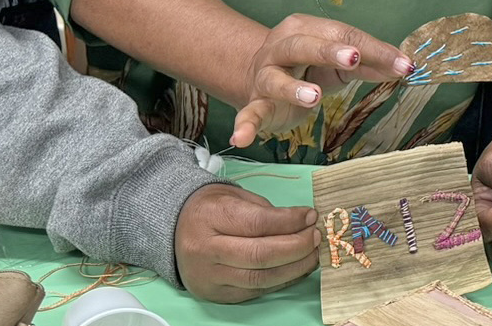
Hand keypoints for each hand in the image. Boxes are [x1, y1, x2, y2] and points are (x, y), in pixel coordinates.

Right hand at [173, 184, 319, 302]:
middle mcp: (205, 251)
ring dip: (294, 268)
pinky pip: (255, 292)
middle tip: (316, 236)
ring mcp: (209, 277)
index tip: (311, 215)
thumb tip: (303, 222)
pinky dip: (281, 281)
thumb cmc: (211, 209)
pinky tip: (297, 269)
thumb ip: (266, 211)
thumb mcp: (235, 196)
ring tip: (313, 255)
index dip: (290, 221)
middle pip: (259, 255)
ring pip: (259, 279)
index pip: (257, 223)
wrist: (175, 230)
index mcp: (209, 218)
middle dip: (296, 247)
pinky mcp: (216, 295)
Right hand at [231, 14, 412, 146]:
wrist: (261, 78)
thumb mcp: (340, 62)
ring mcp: (266, 75)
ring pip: (276, 79)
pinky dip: (244, 125)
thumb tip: (405, 67)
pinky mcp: (256, 103)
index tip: (404, 65)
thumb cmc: (309, 66)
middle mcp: (281, 47)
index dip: (373, 49)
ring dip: (293, 88)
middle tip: (353, 59)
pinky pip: (249, 113)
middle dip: (328, 51)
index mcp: (306, 28)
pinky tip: (241, 138)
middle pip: (303, 45)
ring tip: (314, 97)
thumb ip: (370, 63)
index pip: (342, 34)